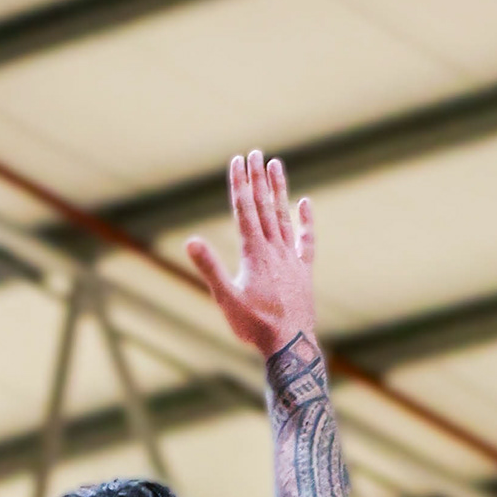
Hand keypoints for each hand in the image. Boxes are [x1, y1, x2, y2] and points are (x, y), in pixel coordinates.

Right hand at [186, 152, 316, 359]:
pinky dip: (305, 221)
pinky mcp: (304, 270)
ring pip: (283, 216)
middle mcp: (274, 249)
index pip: (244, 209)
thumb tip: (191, 240)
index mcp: (253, 253)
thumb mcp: (226, 298)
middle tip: (255, 153)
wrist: (290, 343)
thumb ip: (210, 267)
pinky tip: (304, 203)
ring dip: (278, 190)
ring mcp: (291, 257)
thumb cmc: (255, 325)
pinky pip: (305, 240)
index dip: (239, 183)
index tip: (237, 160)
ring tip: (275, 165)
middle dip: (257, 179)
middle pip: (264, 206)